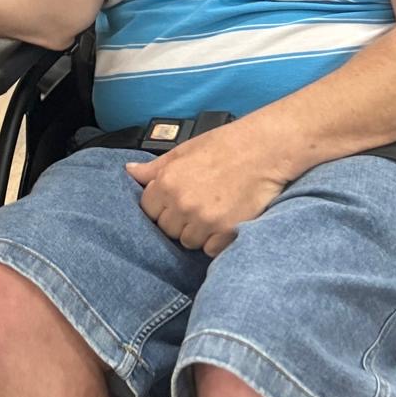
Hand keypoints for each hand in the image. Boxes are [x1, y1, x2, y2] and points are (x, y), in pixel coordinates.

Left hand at [124, 122, 289, 256]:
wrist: (265, 149)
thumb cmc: (226, 146)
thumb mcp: (185, 150)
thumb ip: (155, 167)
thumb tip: (129, 171)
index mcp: (168, 181)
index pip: (149, 210)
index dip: (162, 207)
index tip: (175, 201)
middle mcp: (183, 203)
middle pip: (167, 229)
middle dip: (179, 221)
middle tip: (199, 205)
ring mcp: (204, 220)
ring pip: (188, 242)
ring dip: (198, 232)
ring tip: (214, 212)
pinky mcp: (226, 232)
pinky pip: (210, 250)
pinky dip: (217, 241)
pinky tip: (226, 221)